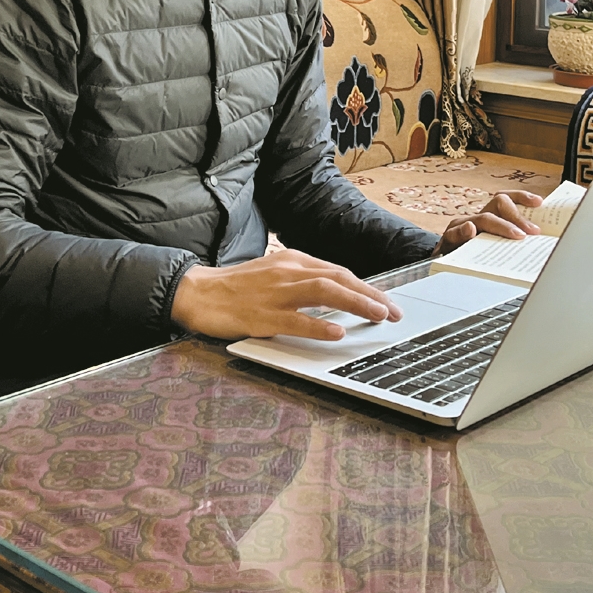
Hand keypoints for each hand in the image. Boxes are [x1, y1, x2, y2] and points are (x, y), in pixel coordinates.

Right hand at [170, 249, 402, 341]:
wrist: (197, 292)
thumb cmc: (236, 288)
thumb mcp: (272, 274)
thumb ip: (301, 281)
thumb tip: (336, 292)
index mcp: (291, 261)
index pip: (338, 271)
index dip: (366, 287)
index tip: (386, 301)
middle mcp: (287, 272)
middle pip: (338, 278)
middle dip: (371, 294)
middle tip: (395, 312)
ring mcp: (275, 293)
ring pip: (324, 292)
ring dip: (356, 302)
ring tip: (379, 315)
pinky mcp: (262, 315)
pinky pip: (295, 319)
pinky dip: (319, 324)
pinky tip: (338, 331)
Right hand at [435, 191, 542, 255]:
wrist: (445, 264)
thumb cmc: (474, 254)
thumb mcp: (494, 244)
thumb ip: (511, 239)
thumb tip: (539, 241)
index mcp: (491, 215)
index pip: (507, 199)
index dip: (523, 198)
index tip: (539, 203)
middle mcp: (478, 216)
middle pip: (498, 203)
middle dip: (517, 216)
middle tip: (533, 232)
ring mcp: (463, 225)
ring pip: (483, 218)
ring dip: (502, 226)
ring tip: (516, 234)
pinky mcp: (450, 238)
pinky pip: (456, 233)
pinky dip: (464, 232)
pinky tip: (470, 232)